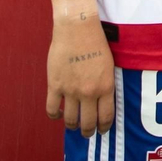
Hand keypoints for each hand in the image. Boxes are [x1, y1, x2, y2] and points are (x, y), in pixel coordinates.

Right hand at [46, 16, 114, 135]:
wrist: (77, 28)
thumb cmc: (96, 42)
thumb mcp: (109, 65)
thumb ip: (105, 84)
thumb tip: (103, 100)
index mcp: (106, 87)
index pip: (106, 117)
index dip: (104, 127)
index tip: (102, 130)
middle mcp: (89, 92)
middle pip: (88, 123)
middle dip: (88, 132)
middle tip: (87, 133)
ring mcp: (71, 90)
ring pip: (70, 120)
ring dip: (72, 126)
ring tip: (73, 125)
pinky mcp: (55, 85)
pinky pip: (52, 109)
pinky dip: (54, 115)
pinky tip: (57, 114)